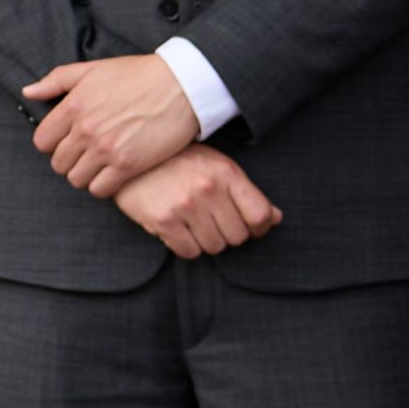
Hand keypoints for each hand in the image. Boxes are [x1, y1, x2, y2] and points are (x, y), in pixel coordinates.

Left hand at [23, 53, 205, 198]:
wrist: (181, 85)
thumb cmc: (138, 75)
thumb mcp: (93, 69)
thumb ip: (56, 80)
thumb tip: (28, 92)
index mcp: (73, 107)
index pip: (42, 141)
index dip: (52, 143)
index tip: (67, 141)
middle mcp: (85, 130)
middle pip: (58, 163)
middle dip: (69, 160)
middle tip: (86, 153)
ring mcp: (106, 149)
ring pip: (76, 179)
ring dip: (85, 174)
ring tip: (99, 164)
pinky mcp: (128, 165)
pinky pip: (99, 189)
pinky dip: (103, 185)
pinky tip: (113, 173)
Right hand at [115, 145, 279, 257]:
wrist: (132, 155)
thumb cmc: (180, 162)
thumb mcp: (217, 167)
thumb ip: (246, 193)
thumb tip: (276, 219)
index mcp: (226, 173)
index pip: (260, 215)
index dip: (259, 228)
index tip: (250, 227)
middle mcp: (208, 188)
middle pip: (237, 237)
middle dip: (228, 234)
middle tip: (213, 222)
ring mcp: (185, 205)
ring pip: (214, 247)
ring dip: (206, 241)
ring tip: (194, 224)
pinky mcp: (163, 220)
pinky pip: (189, 252)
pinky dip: (186, 246)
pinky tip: (179, 230)